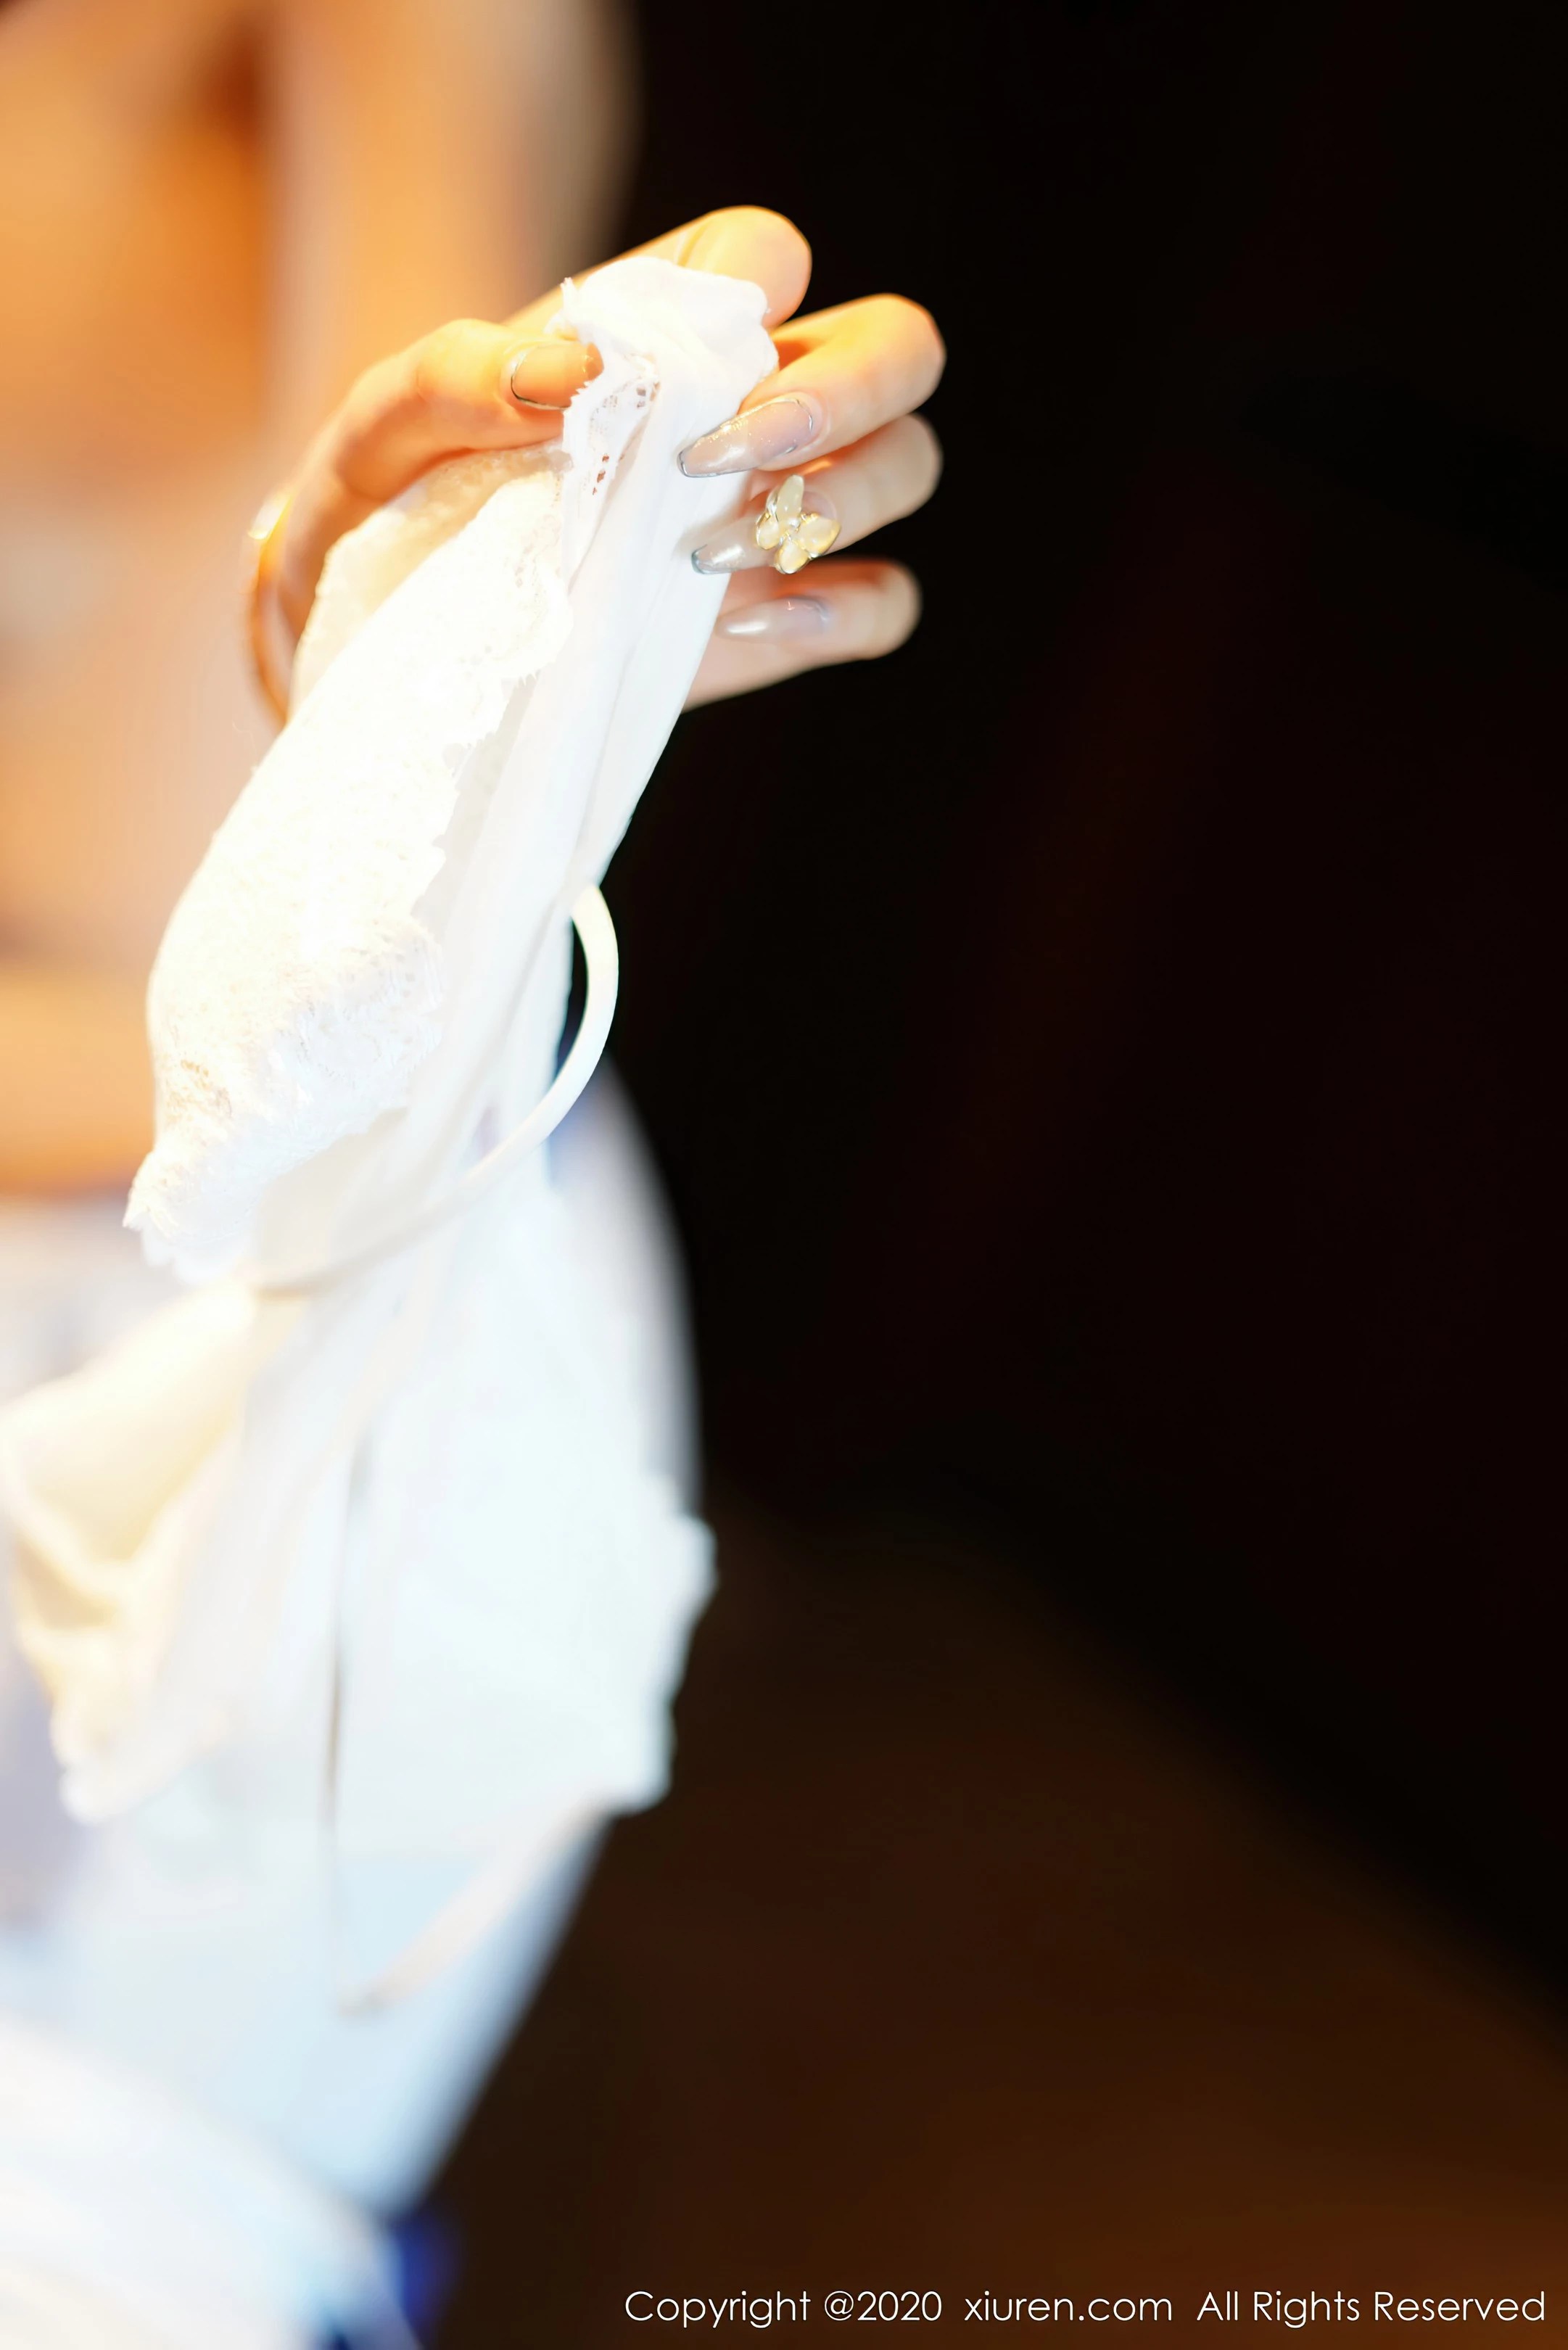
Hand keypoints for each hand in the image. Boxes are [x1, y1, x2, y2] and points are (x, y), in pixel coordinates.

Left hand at [253, 208, 942, 712]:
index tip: (680, 356)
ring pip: (906, 465)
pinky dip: (844, 607)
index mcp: (670, 326)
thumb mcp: (387, 425)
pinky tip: (753, 618)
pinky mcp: (783, 618)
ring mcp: (781, 512)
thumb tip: (577, 373)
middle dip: (847, 391)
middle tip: (722, 454)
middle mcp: (752, 405)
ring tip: (705, 552)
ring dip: (839, 500)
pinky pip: (883, 602)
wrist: (392, 629)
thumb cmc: (395, 498)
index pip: (766, 254)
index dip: (754, 283)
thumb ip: (461, 373)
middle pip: (898, 348)